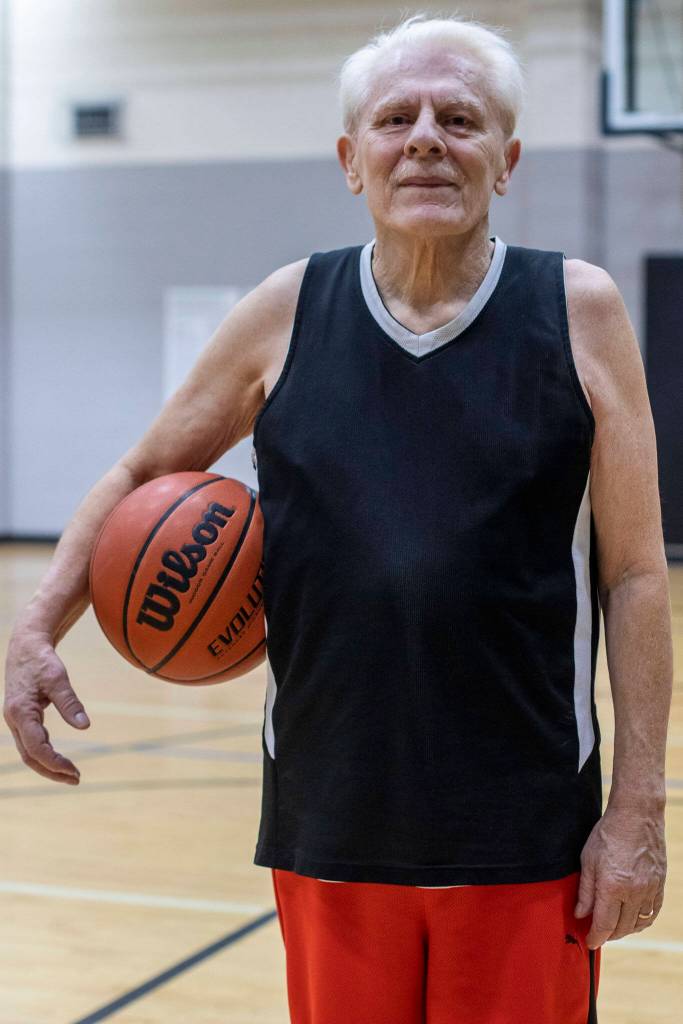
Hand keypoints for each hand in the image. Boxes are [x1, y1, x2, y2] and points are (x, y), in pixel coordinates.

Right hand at [4, 629, 89, 783]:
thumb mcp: (58, 678)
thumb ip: (70, 703)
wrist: (26, 646)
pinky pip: (31, 742)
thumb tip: (85, 727)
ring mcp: (16, 720)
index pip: (36, 748)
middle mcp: (14, 720)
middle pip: (30, 756)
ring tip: (71, 773)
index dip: (54, 762)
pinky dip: (45, 754)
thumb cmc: (42, 660)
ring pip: (29, 752)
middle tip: (76, 779)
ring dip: (49, 765)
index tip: (74, 771)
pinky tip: (60, 759)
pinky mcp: (21, 718)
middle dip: (52, 771)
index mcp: (20, 712)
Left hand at [574, 802, 665, 948]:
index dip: (596, 937)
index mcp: (612, 887)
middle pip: (622, 928)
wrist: (636, 816)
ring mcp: (649, 889)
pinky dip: (642, 921)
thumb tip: (580, 914)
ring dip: (625, 930)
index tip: (589, 942)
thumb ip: (585, 891)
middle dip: (608, 935)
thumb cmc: (608, 834)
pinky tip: (633, 920)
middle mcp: (633, 892)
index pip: (604, 924)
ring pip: (638, 923)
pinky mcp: (659, 884)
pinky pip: (653, 912)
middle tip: (598, 934)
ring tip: (613, 929)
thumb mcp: (588, 860)